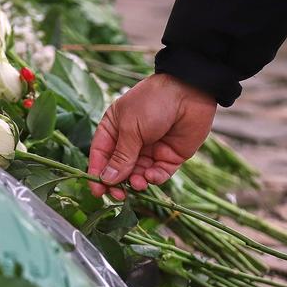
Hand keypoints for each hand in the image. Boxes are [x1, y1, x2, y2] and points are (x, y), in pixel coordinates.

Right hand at [88, 74, 216, 198]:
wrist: (190, 92)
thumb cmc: (153, 102)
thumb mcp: (131, 128)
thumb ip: (120, 156)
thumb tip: (106, 180)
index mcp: (114, 128)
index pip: (100, 155)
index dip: (97, 173)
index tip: (97, 191)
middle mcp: (130, 140)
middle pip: (118, 169)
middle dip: (117, 183)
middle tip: (118, 195)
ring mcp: (150, 149)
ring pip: (137, 174)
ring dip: (136, 182)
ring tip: (138, 183)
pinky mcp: (169, 156)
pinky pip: (158, 174)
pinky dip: (153, 178)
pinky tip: (151, 176)